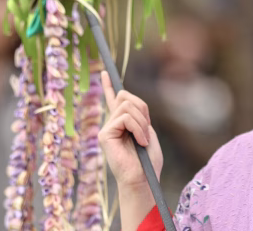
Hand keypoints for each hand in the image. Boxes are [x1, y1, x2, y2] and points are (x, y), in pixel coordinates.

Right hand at [98, 71, 163, 192]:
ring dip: (142, 122)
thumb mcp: (147, 130)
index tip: (105, 72)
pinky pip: (125, 117)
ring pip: (127, 106)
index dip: (109, 86)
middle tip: (145, 131)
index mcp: (122, 123)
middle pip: (126, 97)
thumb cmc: (147, 160)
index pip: (113, 100)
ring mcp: (106, 128)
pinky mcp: (104, 134)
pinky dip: (138, 128)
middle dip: (142, 110)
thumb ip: (137, 113)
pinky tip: (139, 142)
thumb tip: (125, 97)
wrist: (143, 179)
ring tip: (142, 140)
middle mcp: (111, 124)